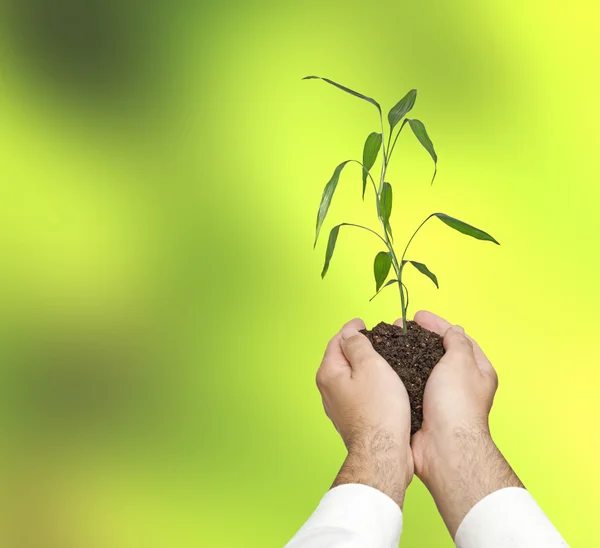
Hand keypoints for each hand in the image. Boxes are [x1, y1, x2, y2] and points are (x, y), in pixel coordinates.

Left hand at [316, 318, 413, 507]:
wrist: (383, 452)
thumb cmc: (379, 410)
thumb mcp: (371, 366)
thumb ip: (358, 345)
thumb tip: (349, 335)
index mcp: (329, 373)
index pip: (337, 341)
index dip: (351, 329)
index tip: (363, 323)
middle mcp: (329, 390)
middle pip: (342, 359)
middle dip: (357, 346)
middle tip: (376, 338)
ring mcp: (339, 406)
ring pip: (350, 376)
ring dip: (364, 366)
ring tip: (382, 359)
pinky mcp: (352, 418)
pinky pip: (358, 392)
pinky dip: (368, 383)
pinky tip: (382, 384)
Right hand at [408, 311, 521, 536]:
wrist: (443, 446)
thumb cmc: (456, 403)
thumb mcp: (460, 362)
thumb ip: (456, 342)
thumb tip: (454, 330)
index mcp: (477, 371)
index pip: (457, 338)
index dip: (437, 324)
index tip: (417, 316)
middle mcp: (460, 384)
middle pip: (437, 352)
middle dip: (417, 338)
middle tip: (397, 328)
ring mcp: (440, 397)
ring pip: (420, 368)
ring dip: (405, 354)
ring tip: (387, 344)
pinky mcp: (421, 407)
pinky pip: (408, 385)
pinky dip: (398, 374)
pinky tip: (385, 366)